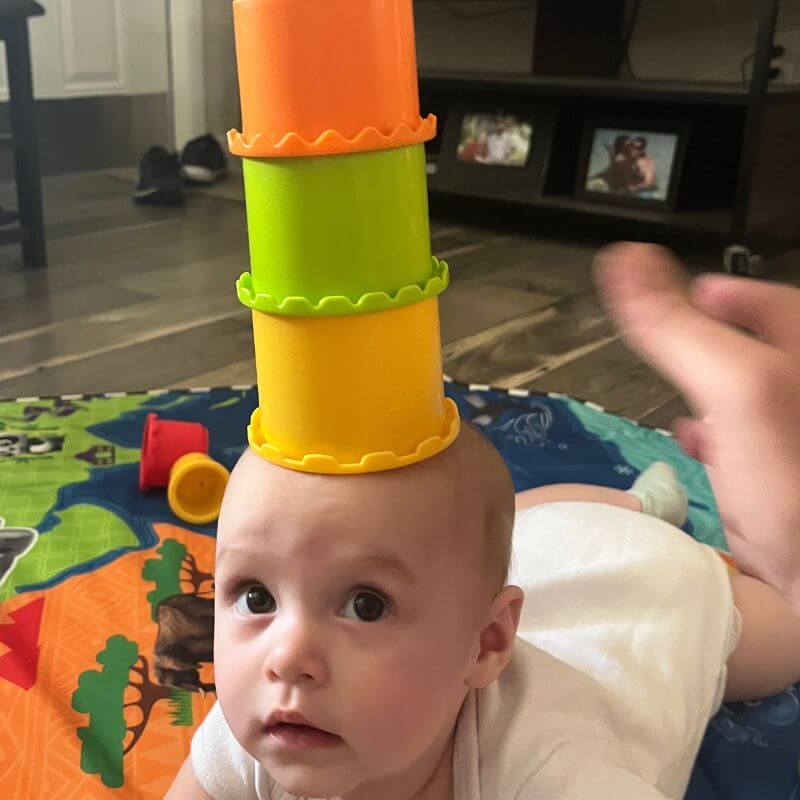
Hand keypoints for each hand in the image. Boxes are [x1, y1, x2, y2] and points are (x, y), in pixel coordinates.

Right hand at [594, 243, 799, 607]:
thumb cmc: (795, 485)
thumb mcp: (741, 389)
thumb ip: (681, 327)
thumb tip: (623, 260)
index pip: (778, 306)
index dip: (734, 293)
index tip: (695, 291)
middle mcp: (796, 403)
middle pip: (766, 356)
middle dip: (720, 344)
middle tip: (679, 341)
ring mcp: (789, 451)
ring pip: (757, 407)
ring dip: (717, 395)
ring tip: (682, 397)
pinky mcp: (782, 492)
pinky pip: (753, 454)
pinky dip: (721, 443)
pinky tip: (698, 450)